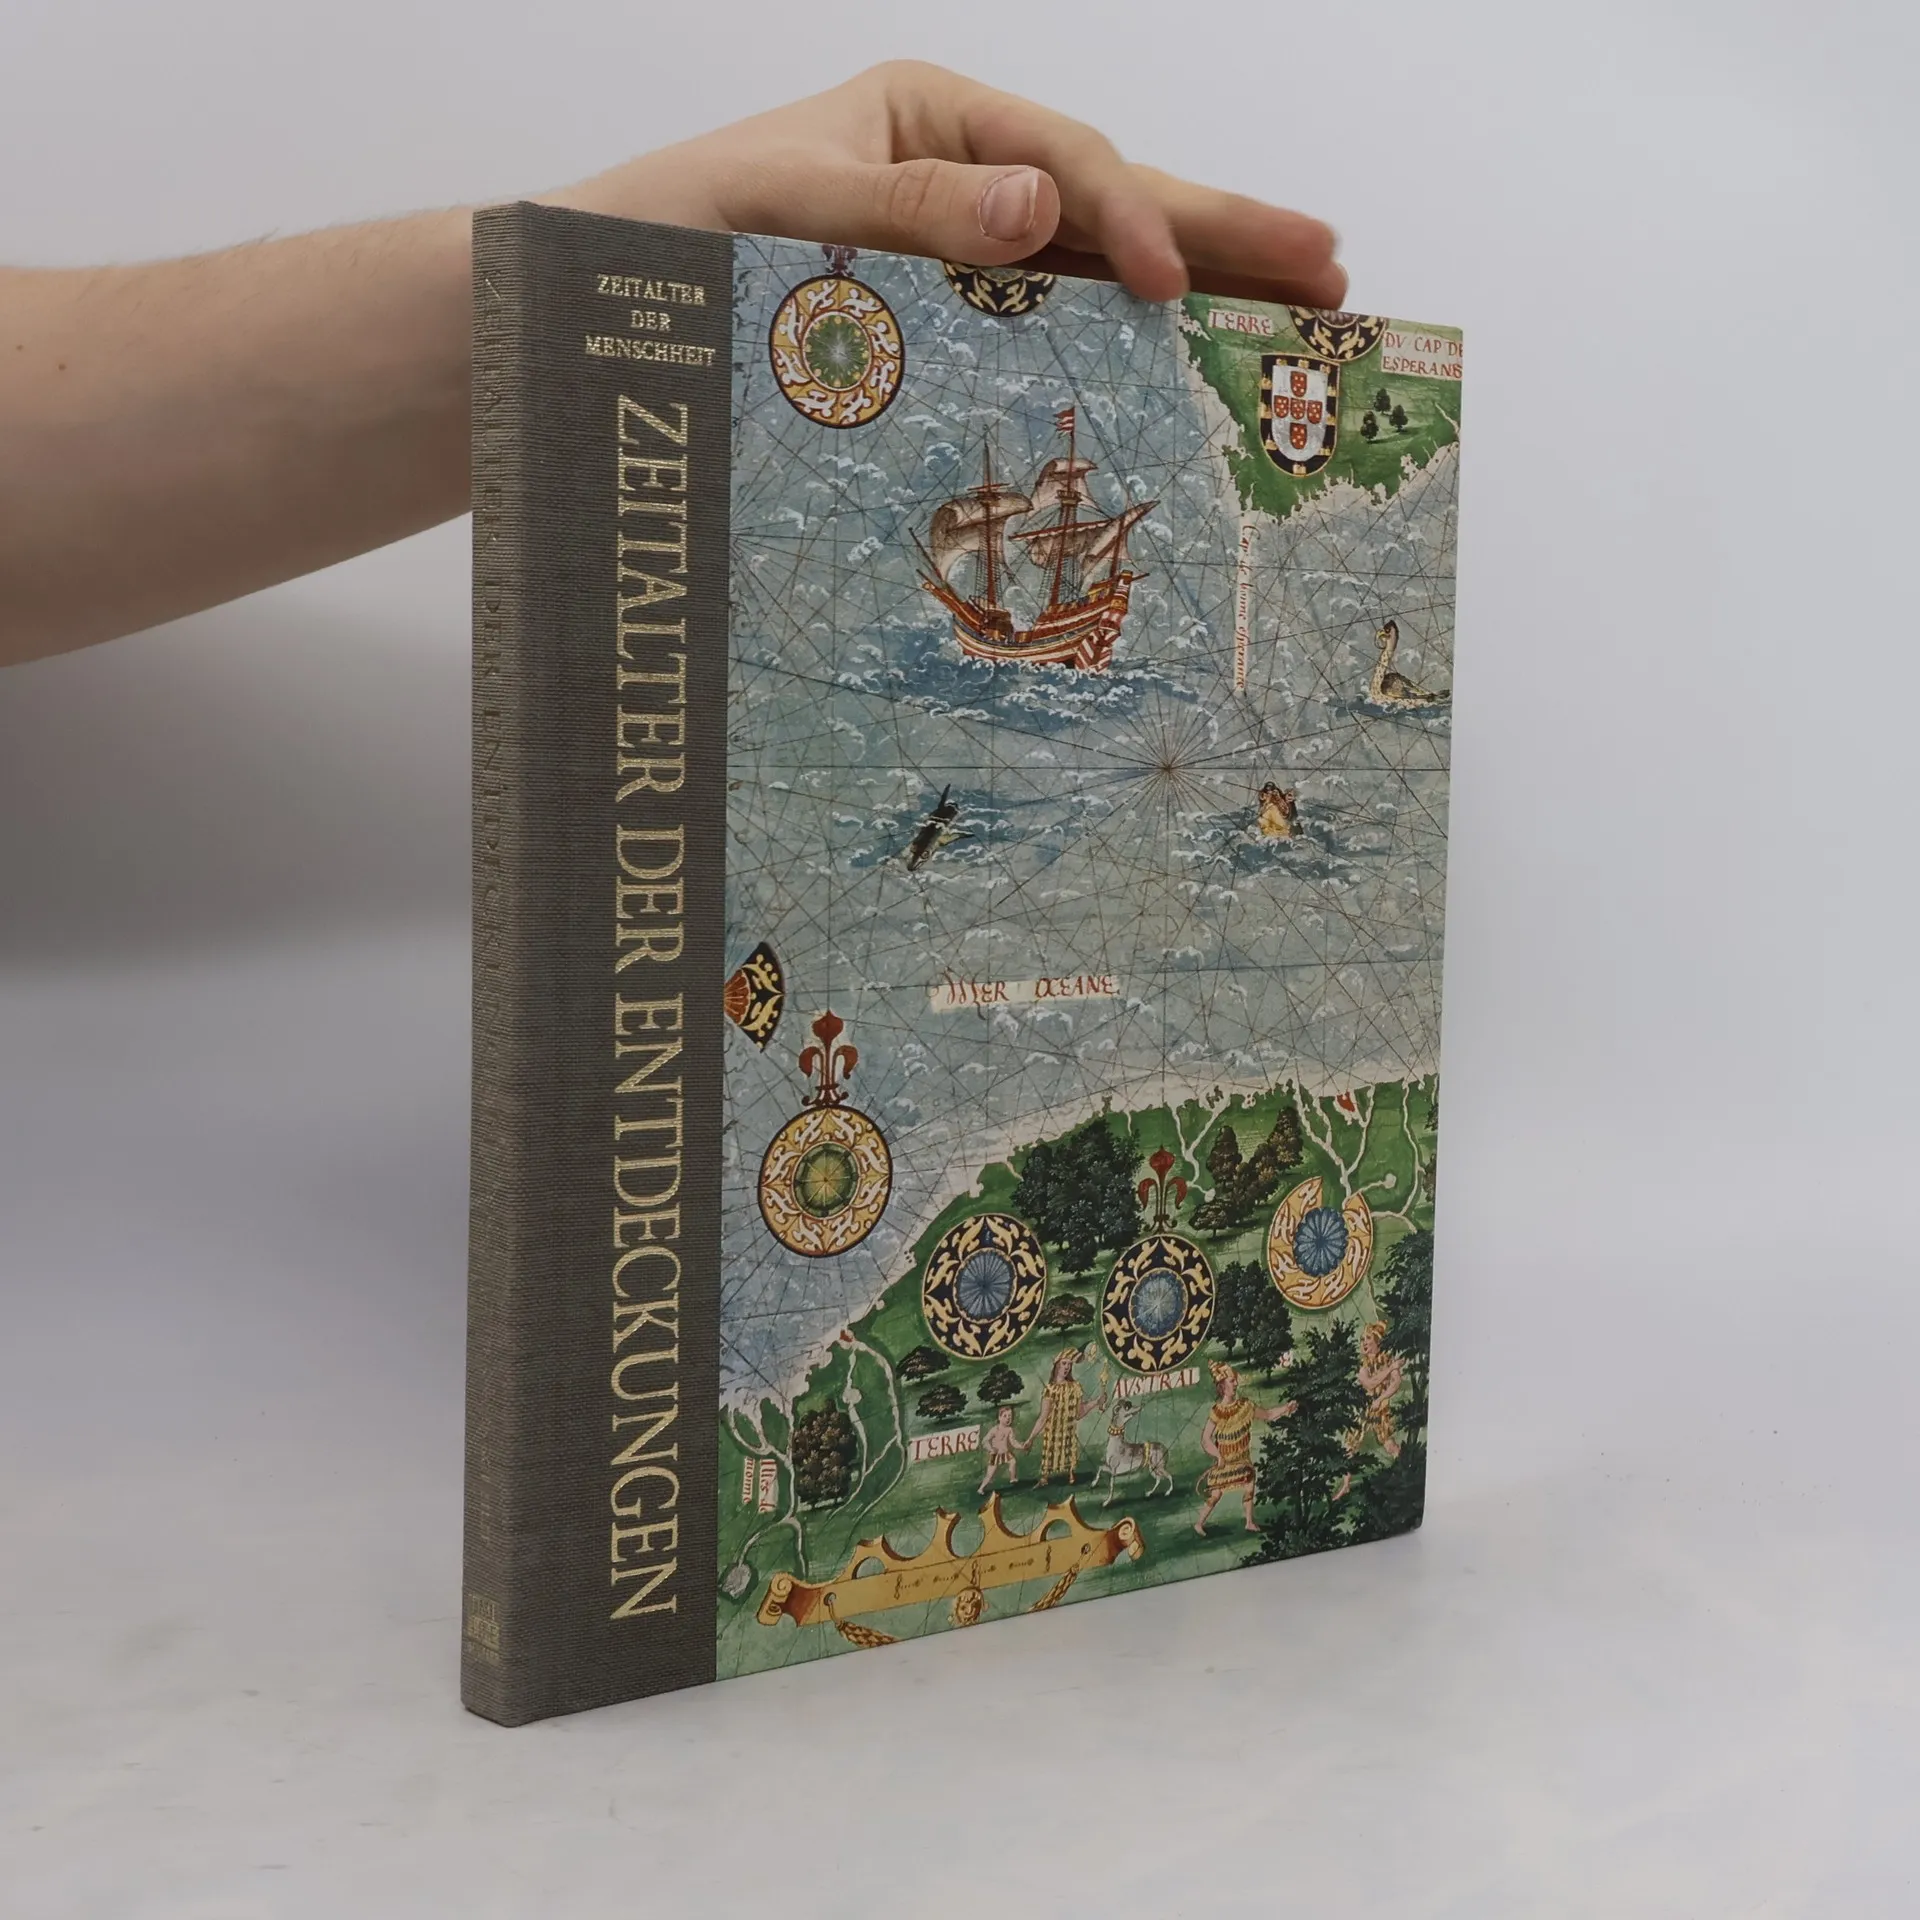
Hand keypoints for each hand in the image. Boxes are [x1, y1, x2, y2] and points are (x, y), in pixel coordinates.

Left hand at [550, 61, 1345, 307]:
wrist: (597, 315)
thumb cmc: (665, 241)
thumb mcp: (776, 212)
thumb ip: (905, 215)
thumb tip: (1037, 204)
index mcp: (931, 123)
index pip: (1062, 163)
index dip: (1131, 216)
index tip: (1172, 282)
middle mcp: (964, 182)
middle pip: (1116, 202)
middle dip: (1222, 234)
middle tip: (1329, 265)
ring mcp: (969, 257)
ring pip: (1105, 269)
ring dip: (1203, 290)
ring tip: (1302, 307)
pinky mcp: (957, 326)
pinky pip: (1060, 328)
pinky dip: (1131, 346)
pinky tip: (1197, 359)